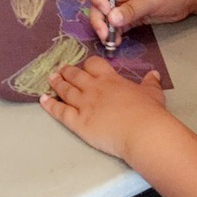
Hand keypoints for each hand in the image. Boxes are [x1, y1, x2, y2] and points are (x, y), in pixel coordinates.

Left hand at [40, 58, 169, 159]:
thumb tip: (153, 74)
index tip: (85, 66)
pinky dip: (50, 105)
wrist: (142, 131)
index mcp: (111, 79)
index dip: (87, 64)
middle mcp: (94, 88)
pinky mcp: (78, 122)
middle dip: (67, 72)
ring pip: (65, 90)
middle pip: (76, 75)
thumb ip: (150, 83)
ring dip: (57, 83)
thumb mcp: (153, 93)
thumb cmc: (149, 112)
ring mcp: (84, 104)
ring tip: (50, 79)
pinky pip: (60, 111)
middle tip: (60, 69)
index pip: (94, 64)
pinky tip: (42, 100)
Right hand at [88, 0, 195, 46]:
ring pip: (106, 18)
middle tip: (104, 33)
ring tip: (110, 42)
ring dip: (105, 30)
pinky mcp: (132, 18)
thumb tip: (111, 19)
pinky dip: (115, 34)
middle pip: (99, 4)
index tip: (105, 9)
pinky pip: (118, 27)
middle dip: (98, 19)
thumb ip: (131, 9)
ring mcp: (125, 6)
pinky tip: (117, 42)